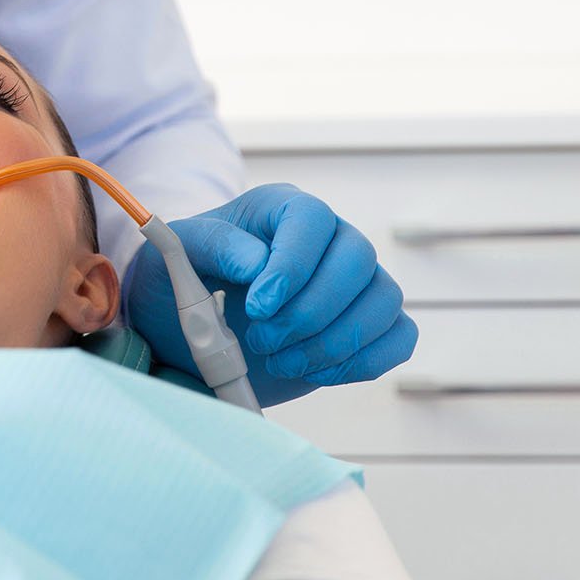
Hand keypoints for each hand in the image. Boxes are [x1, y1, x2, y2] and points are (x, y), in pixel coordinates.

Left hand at [125, 183, 414, 406]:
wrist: (196, 326)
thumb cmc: (186, 279)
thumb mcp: (180, 255)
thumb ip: (214, 246)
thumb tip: (257, 261)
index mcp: (284, 209)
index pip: (312, 219)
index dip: (292, 265)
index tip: (259, 307)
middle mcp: (331, 238)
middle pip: (358, 260)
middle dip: (310, 313)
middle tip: (260, 341)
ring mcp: (357, 282)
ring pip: (383, 301)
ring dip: (333, 342)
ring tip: (278, 360)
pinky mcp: (369, 325)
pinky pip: (399, 338)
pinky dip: (362, 361)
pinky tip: (313, 370)